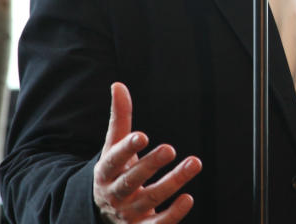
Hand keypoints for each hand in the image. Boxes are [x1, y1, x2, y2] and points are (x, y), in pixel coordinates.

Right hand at [93, 82, 202, 222]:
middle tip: (170, 148)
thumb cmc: (114, 171)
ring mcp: (128, 213)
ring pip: (150, 199)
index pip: (113, 160)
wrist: (102, 212)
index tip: (142, 135)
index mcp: (106, 172)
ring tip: (193, 163)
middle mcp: (115, 194)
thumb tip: (118, 85)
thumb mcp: (113, 146)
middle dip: (150, 165)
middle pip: (131, 180)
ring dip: (172, 182)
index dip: (126, 148)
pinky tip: (188, 198)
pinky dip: (173, 214)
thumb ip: (119, 118)